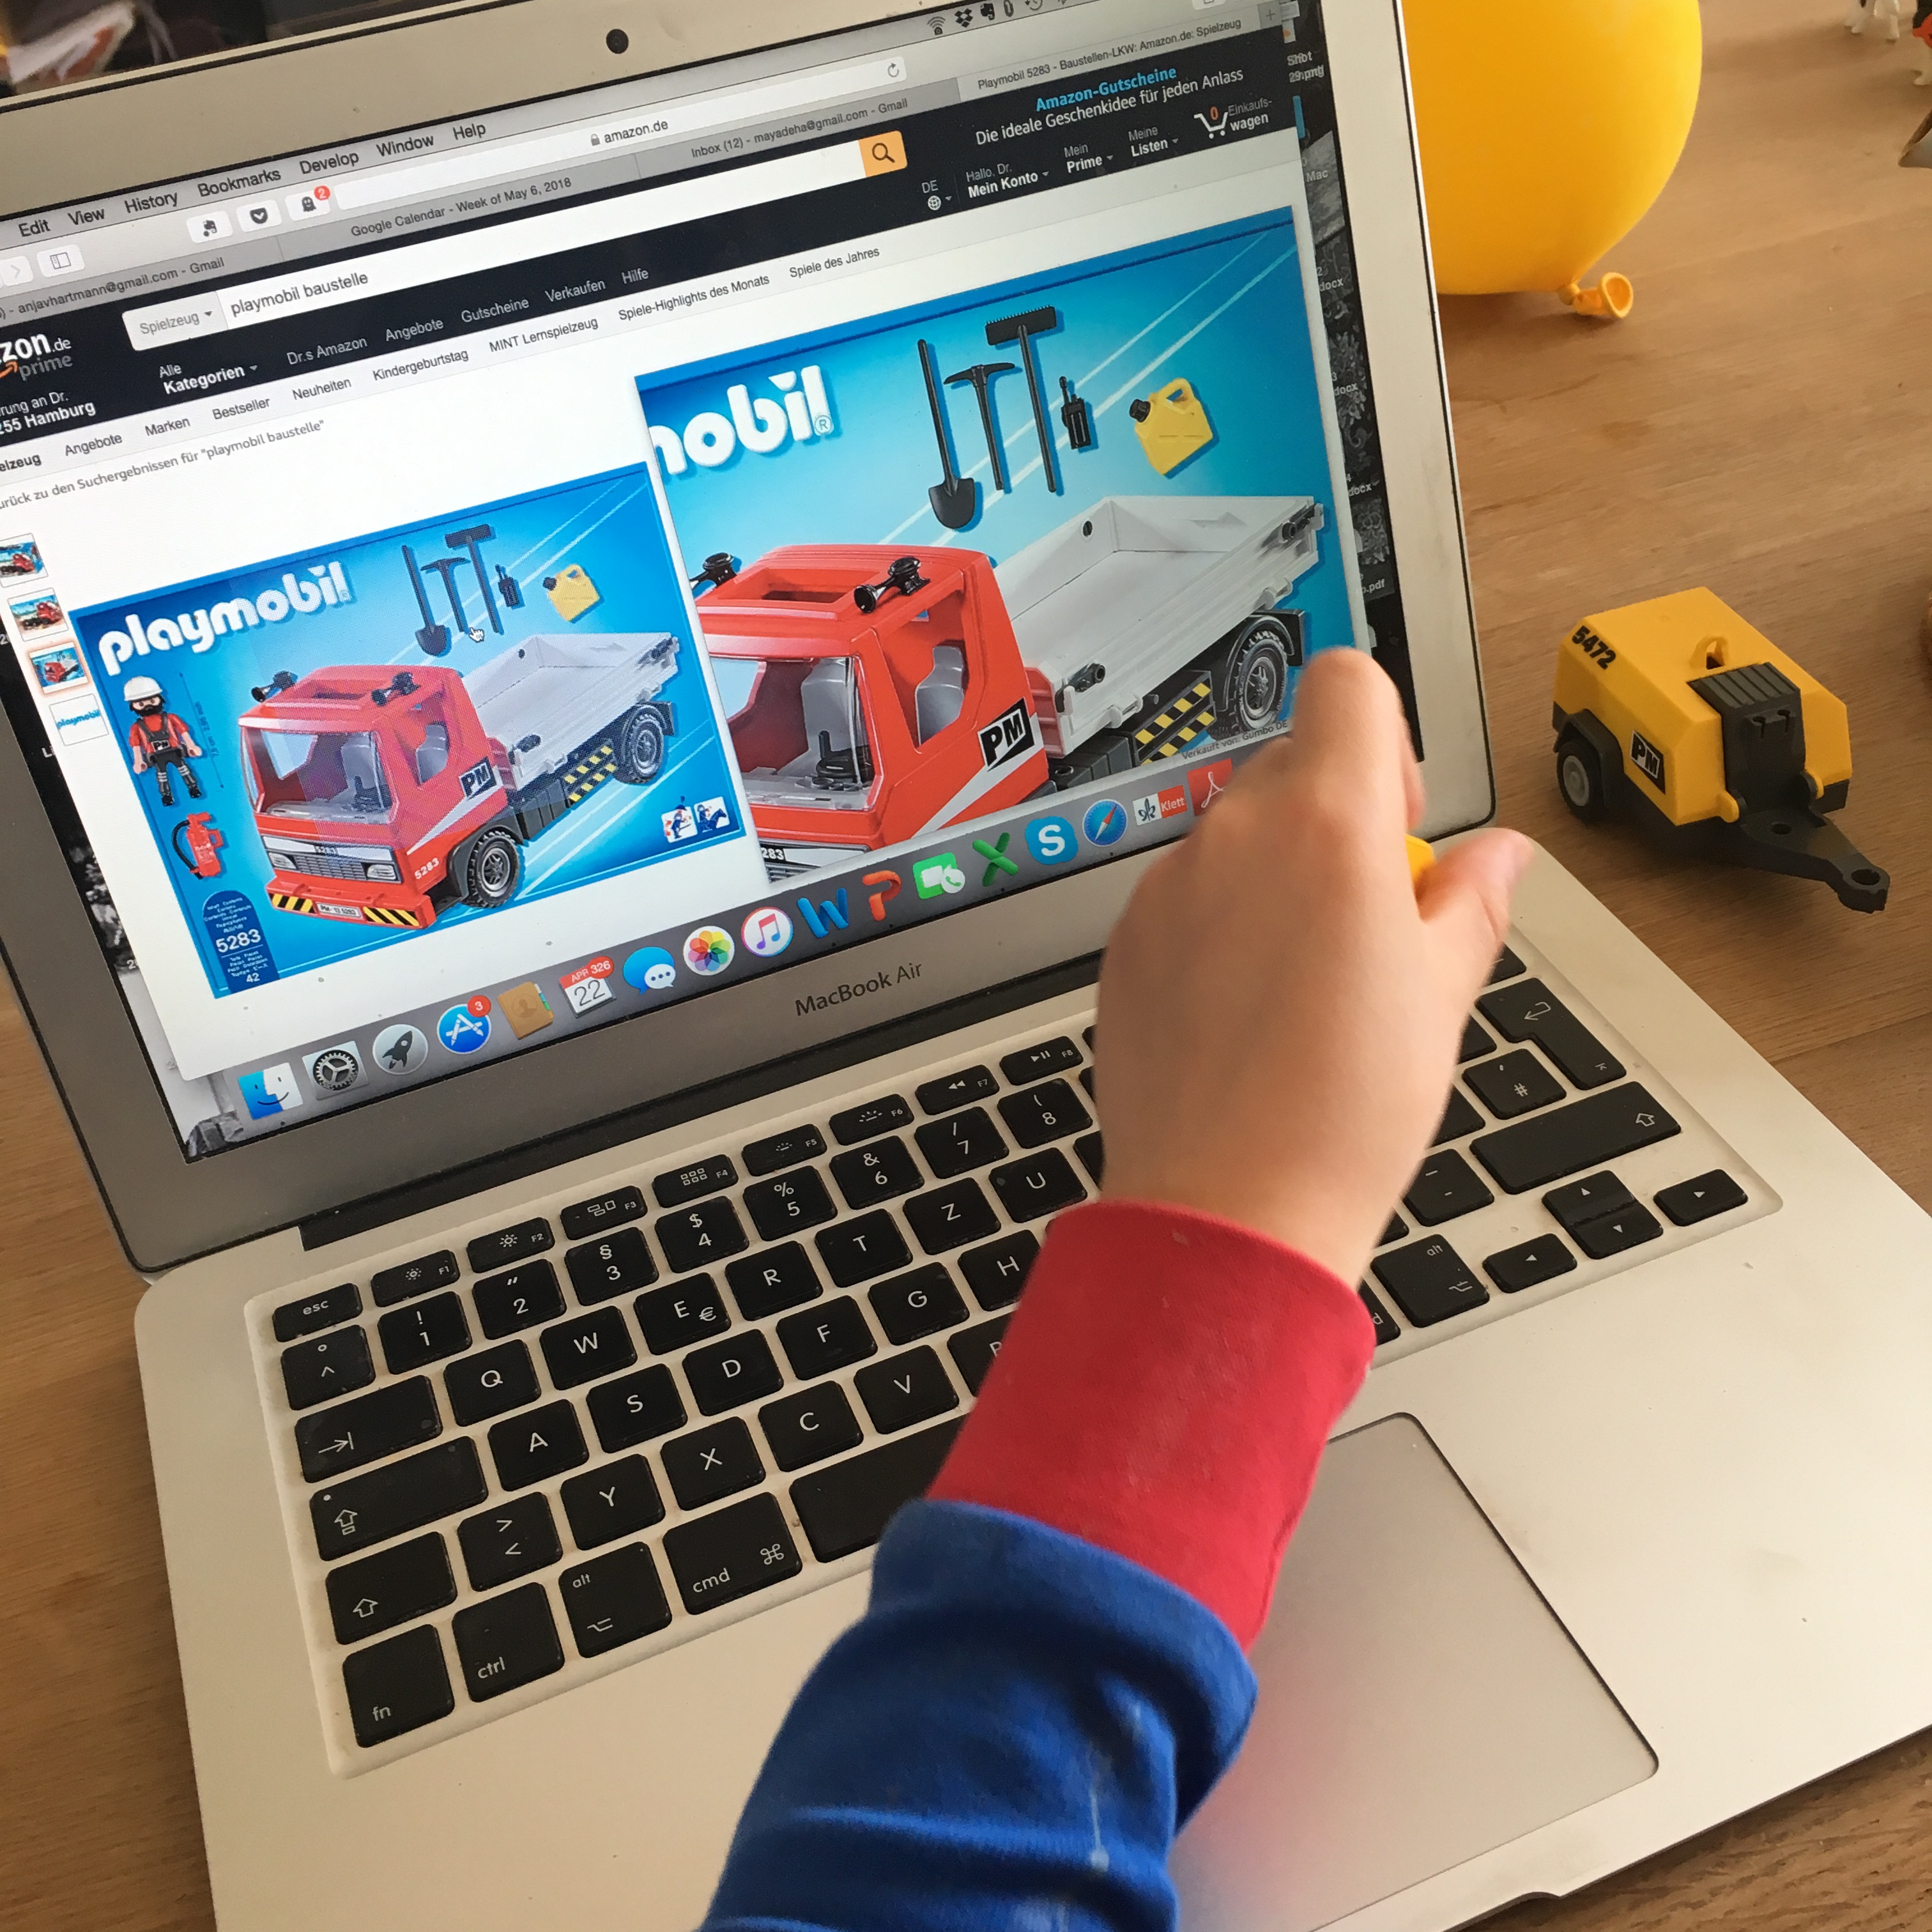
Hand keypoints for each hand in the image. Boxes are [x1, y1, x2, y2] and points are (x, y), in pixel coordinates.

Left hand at [1094, 650, 1533, 1286]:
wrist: (1230, 1208)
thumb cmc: (1340, 1113)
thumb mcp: (1442, 996)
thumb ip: (1473, 902)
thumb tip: (1503, 856)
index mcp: (1326, 825)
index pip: (1349, 686)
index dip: (1386, 735)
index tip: (1399, 814)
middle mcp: (1234, 838)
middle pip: (1291, 765)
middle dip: (1336, 815)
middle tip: (1369, 914)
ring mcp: (1168, 889)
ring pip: (1234, 837)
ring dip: (1275, 874)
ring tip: (1310, 981)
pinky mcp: (1126, 942)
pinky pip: (1184, 898)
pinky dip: (1219, 926)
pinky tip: (1250, 1010)